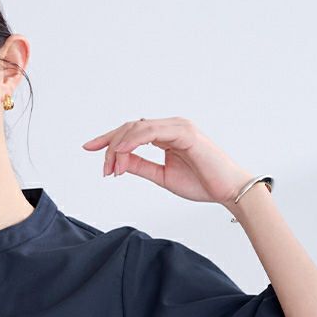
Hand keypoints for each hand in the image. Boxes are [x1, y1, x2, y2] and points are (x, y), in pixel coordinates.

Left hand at [82, 117, 253, 205]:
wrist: (228, 191)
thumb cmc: (202, 183)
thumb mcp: (162, 176)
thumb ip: (141, 167)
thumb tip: (119, 164)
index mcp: (166, 135)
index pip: (131, 131)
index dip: (108, 139)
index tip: (89, 148)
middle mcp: (171, 126)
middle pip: (129, 127)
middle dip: (110, 146)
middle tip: (104, 170)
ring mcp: (178, 127)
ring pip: (137, 128)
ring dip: (119, 147)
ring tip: (111, 168)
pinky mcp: (184, 133)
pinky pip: (151, 132)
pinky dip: (132, 142)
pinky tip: (122, 154)